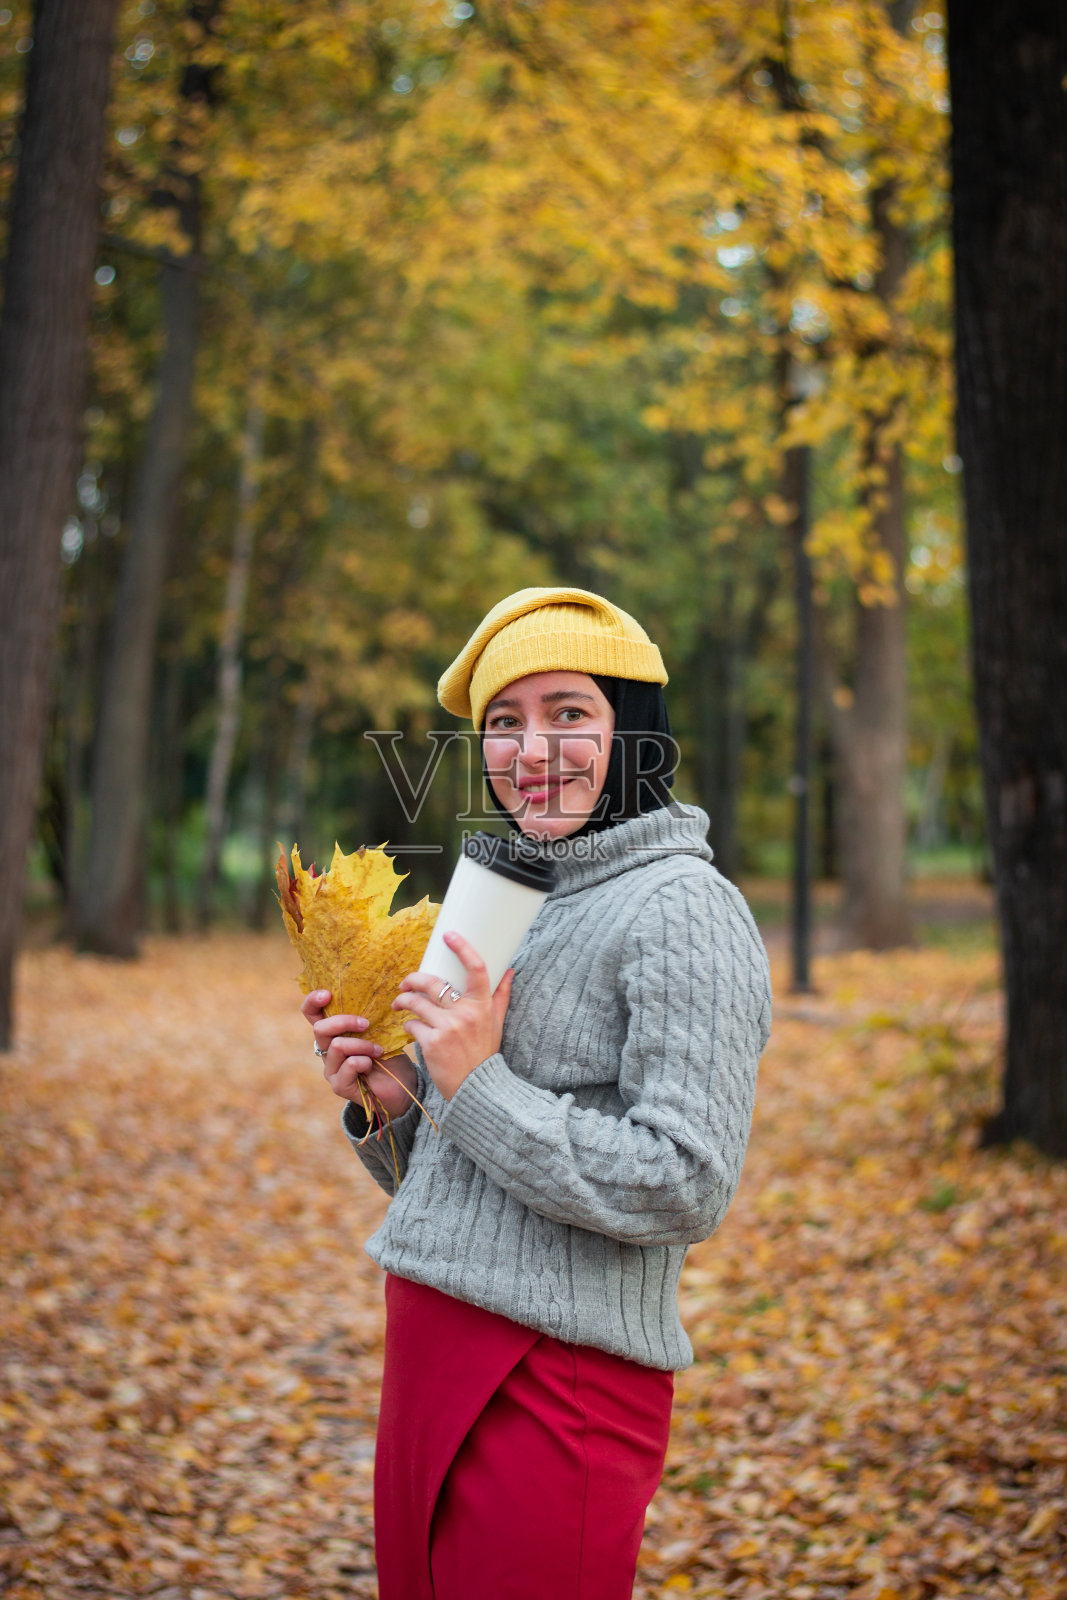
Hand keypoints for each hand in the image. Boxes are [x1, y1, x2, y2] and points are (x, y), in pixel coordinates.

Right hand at [302, 989, 418, 1119]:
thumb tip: (366, 996)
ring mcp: (331, 1069)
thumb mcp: (377, 1029)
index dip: (312, 1001)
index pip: (311, 1014)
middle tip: (366, 1024)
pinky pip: (349, 1065)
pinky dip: (365, 1061)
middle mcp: (327, 1050)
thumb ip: (364, 1017)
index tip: (328, 993)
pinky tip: (372, 1065)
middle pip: (320, 1029)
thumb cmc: (389, 1053)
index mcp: (333, 1033)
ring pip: (337, 1046)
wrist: (402, 1084)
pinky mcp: (339, 1085)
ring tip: (377, 1050)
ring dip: (362, 1044)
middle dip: (345, 1022)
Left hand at [393, 933, 512, 1100]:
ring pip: (416, 1003)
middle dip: (413, 980)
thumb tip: (511, 970)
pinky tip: (410, 1029)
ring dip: (404, 1002)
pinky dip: (408, 1026)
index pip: (476, 969)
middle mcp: (465, 1014)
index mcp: (482, 1006)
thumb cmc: (485, 1053)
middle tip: (406, 984)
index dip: (463, 948)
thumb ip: (501, 995)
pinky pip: (412, 1026)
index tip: (449, 936)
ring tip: (400, 1004)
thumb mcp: (497, 1023)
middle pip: (433, 983)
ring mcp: (447, 1028)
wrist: (476, 1088)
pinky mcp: (432, 1043)